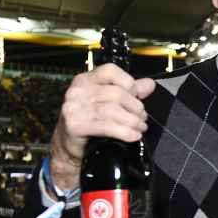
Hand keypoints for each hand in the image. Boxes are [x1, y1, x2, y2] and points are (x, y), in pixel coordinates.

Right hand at [49, 64, 155, 190]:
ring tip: (139, 128)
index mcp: (85, 80)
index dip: (129, 83)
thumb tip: (149, 84)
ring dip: (132, 121)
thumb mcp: (107, 102)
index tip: (137, 97)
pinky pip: (107, 126)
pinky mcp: (75, 125)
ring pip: (113, 110)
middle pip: (116, 93)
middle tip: (142, 118)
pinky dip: (124, 132)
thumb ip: (128, 92)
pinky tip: (133, 136)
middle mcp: (77, 91)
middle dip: (135, 107)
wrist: (68, 146)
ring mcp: (74, 108)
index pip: (111, 71)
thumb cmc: (88, 122)